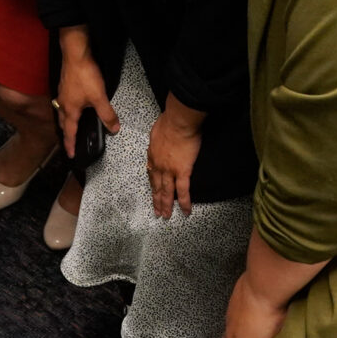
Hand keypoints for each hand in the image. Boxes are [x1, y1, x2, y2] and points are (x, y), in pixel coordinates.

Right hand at [55, 36, 118, 156]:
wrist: (75, 54)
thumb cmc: (85, 76)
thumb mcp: (99, 97)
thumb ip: (107, 114)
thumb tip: (114, 128)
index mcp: (70, 110)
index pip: (70, 133)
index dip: (71, 145)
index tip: (71, 154)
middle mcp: (63, 103)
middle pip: (63, 123)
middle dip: (66, 134)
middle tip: (69, 142)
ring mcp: (62, 93)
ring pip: (62, 112)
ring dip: (66, 121)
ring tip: (70, 125)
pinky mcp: (64, 84)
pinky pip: (63, 102)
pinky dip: (67, 109)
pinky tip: (73, 104)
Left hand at [146, 100, 203, 219]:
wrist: (178, 122)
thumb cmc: (168, 121)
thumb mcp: (156, 130)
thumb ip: (157, 139)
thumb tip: (160, 140)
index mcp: (152, 155)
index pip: (151, 172)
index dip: (152, 183)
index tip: (153, 189)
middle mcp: (158, 165)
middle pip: (156, 186)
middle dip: (156, 200)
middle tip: (156, 211)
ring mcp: (169, 171)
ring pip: (167, 192)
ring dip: (166, 205)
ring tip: (166, 216)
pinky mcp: (182, 172)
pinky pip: (183, 191)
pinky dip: (184, 203)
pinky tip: (185, 211)